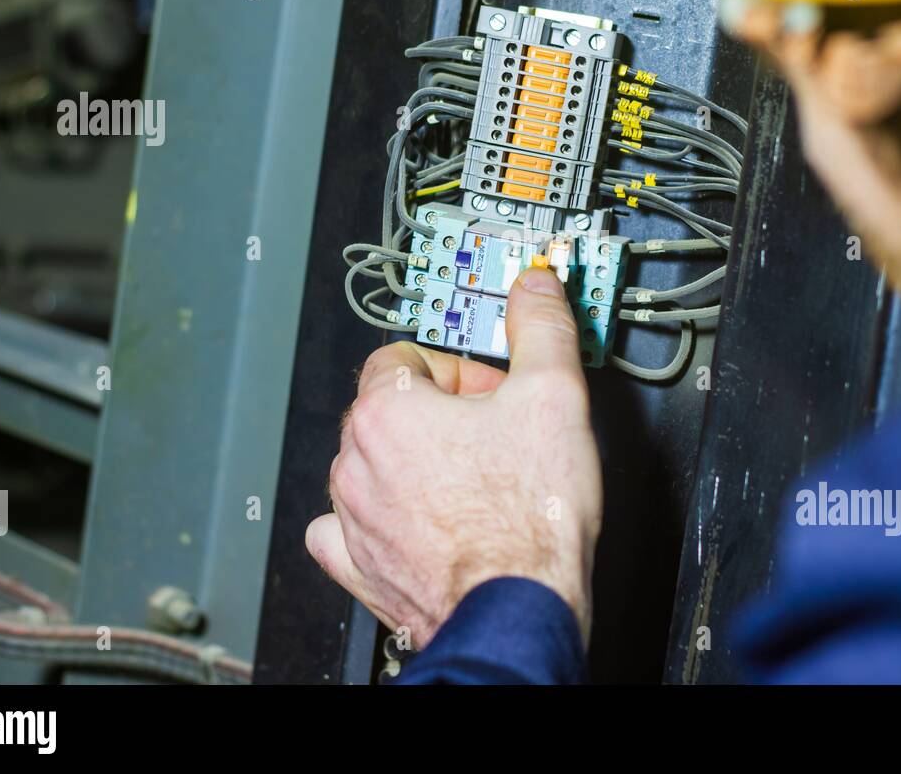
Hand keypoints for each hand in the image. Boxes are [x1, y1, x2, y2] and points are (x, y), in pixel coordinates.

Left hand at [306, 268, 601, 648]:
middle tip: (495, 433)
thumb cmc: (529, 522)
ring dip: (417, 464)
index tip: (492, 388)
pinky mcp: (360, 568)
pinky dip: (376, 521)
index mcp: (389, 410)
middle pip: (390, 408)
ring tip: (475, 482)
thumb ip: (541, 328)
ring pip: (373, 466)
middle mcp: (357, 463)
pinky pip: (346, 530)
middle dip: (442, 413)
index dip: (459, 367)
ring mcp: (353, 520)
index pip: (406, 355)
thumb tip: (536, 289)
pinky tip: (418, 521)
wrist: (519, 610)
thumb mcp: (555, 396)